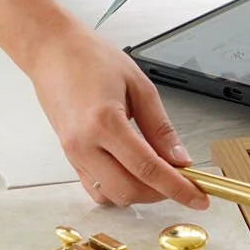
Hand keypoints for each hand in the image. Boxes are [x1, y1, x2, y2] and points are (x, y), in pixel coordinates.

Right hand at [26, 25, 208, 212]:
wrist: (52, 52)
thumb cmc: (90, 58)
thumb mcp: (138, 85)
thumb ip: (160, 127)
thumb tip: (179, 159)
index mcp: (104, 121)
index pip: (148, 168)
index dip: (177, 187)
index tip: (197, 197)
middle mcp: (84, 143)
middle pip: (129, 190)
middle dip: (160, 192)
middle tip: (181, 180)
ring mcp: (73, 153)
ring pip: (111, 195)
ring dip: (139, 192)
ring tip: (157, 173)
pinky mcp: (69, 156)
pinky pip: (95, 188)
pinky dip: (118, 188)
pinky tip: (132, 172)